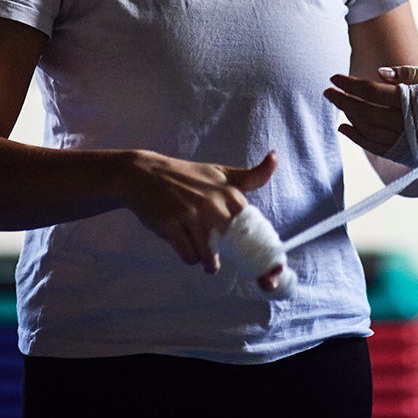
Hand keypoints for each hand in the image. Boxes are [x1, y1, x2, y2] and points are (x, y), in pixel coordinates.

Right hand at [114, 150, 275, 274]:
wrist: (143, 174)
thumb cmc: (185, 176)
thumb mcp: (220, 172)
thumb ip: (251, 175)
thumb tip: (275, 158)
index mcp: (229, 192)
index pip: (251, 228)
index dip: (249, 244)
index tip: (246, 251)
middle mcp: (213, 204)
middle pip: (233, 247)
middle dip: (227, 253)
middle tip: (218, 249)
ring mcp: (192, 216)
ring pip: (210, 256)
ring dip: (206, 260)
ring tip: (201, 253)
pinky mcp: (171, 227)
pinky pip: (189, 257)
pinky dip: (188, 257)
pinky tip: (184, 245)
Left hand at [325, 64, 417, 154]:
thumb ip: (411, 73)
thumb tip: (380, 73)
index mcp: (416, 101)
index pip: (374, 93)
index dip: (351, 85)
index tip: (334, 77)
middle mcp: (408, 125)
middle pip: (366, 112)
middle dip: (343, 100)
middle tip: (326, 90)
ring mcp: (405, 143)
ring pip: (368, 130)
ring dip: (347, 116)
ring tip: (335, 102)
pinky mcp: (404, 155)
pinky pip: (374, 147)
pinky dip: (356, 138)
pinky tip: (343, 127)